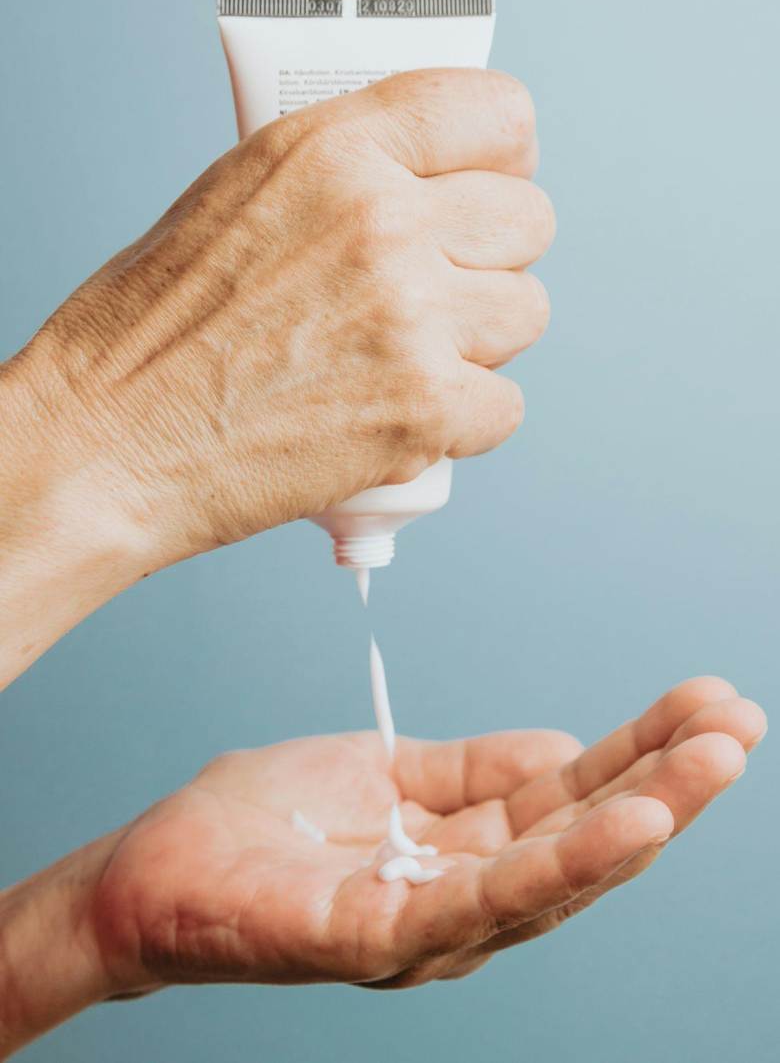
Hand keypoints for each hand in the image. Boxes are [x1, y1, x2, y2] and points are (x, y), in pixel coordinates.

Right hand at [0, 68, 551, 683]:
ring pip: (525, 312)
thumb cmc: (153, 333)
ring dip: (477, 342)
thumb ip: (347, 175)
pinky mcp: (424, 409)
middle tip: (433, 293)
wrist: (112, 441)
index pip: (497, 114)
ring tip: (401, 360)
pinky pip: (505, 405)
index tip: (491, 185)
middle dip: (489, 260)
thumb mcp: (239, 196)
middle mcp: (385, 221)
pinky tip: (399, 417)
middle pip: (528, 220)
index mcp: (336, 149)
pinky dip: (462, 422)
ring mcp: (411, 316)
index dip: (506, 157)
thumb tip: (431, 186)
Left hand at [85, 676, 762, 993]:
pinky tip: (630, 820)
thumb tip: (563, 749)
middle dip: (668, 780)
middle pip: (584, 839)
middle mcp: (462, 903)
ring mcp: (426, 929)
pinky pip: (485, 897)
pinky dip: (566, 860)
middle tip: (738, 723)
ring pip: (556, 872)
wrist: (153, 867)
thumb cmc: (265, 823)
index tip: (703, 704)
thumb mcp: (386, 772)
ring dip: (643, 813)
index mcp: (464, 855)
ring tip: (712, 761)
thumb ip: (473, 771)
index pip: (570, 801)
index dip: (640, 753)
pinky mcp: (379, 939)